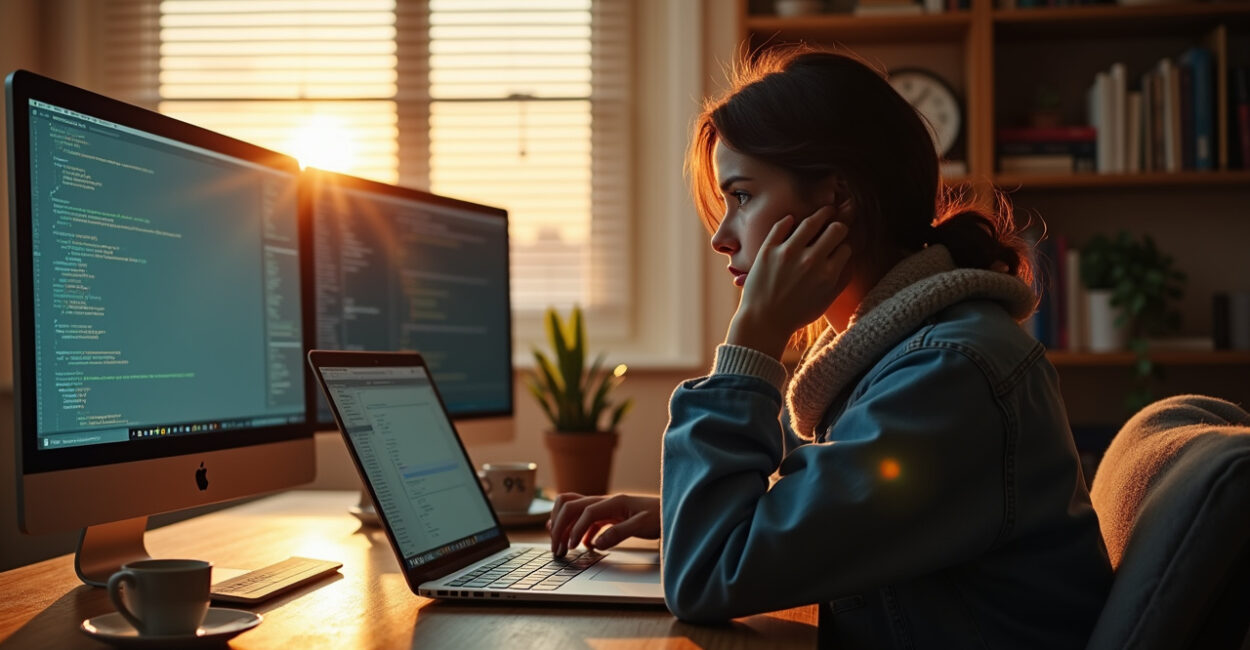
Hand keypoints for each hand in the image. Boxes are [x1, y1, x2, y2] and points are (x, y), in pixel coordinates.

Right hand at [547, 493, 660, 556]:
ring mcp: (607, 508)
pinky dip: (578, 530)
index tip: (571, 547)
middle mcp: (607, 501)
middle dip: (560, 525)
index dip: (575, 529)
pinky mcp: (610, 516)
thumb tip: (595, 543)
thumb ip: (619, 533)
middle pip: (572, 506)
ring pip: (576, 510)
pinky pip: (587, 520)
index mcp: (614, 502)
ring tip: (560, 544)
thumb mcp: (643, 526)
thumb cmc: (661, 517)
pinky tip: (580, 545)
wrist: (674, 511)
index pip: (585, 512)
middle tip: (556, 547)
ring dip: (564, 525)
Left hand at [728, 205, 852, 358]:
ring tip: (825, 211)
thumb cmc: (796, 314)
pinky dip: (788, 220)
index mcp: (827, 274)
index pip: (845, 247)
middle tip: (836, 224)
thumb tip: (850, 260)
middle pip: (835, 229)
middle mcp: (810, 260)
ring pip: (811, 221)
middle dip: (838, 226)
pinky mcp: (768, 250)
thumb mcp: (825, 301)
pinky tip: (792, 220)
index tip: (839, 245)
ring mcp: (788, 253)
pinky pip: (781, 225)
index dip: (844, 245)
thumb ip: (841, 280)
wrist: (764, 321)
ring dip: (821, 213)